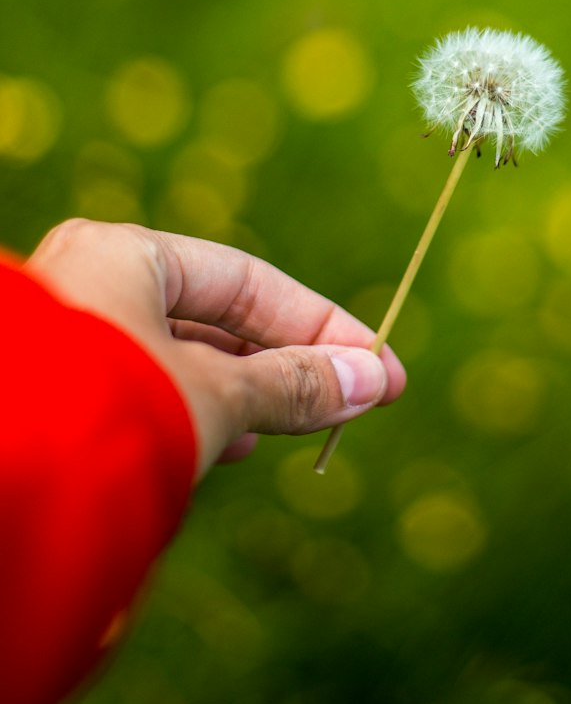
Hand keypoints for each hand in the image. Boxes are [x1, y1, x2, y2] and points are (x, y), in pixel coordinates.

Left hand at [27, 219, 405, 478]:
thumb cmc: (110, 412)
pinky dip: (198, 414)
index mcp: (123, 255)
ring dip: (246, 393)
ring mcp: (70, 341)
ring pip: (181, 360)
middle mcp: (90, 284)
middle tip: (350, 399)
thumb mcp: (216, 396)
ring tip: (297, 426)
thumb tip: (373, 382)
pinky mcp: (59, 395)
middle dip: (285, 361)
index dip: (320, 324)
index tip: (378, 367)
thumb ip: (293, 385)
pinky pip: (148, 392)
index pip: (245, 280)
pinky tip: (230, 448)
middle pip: (213, 319)